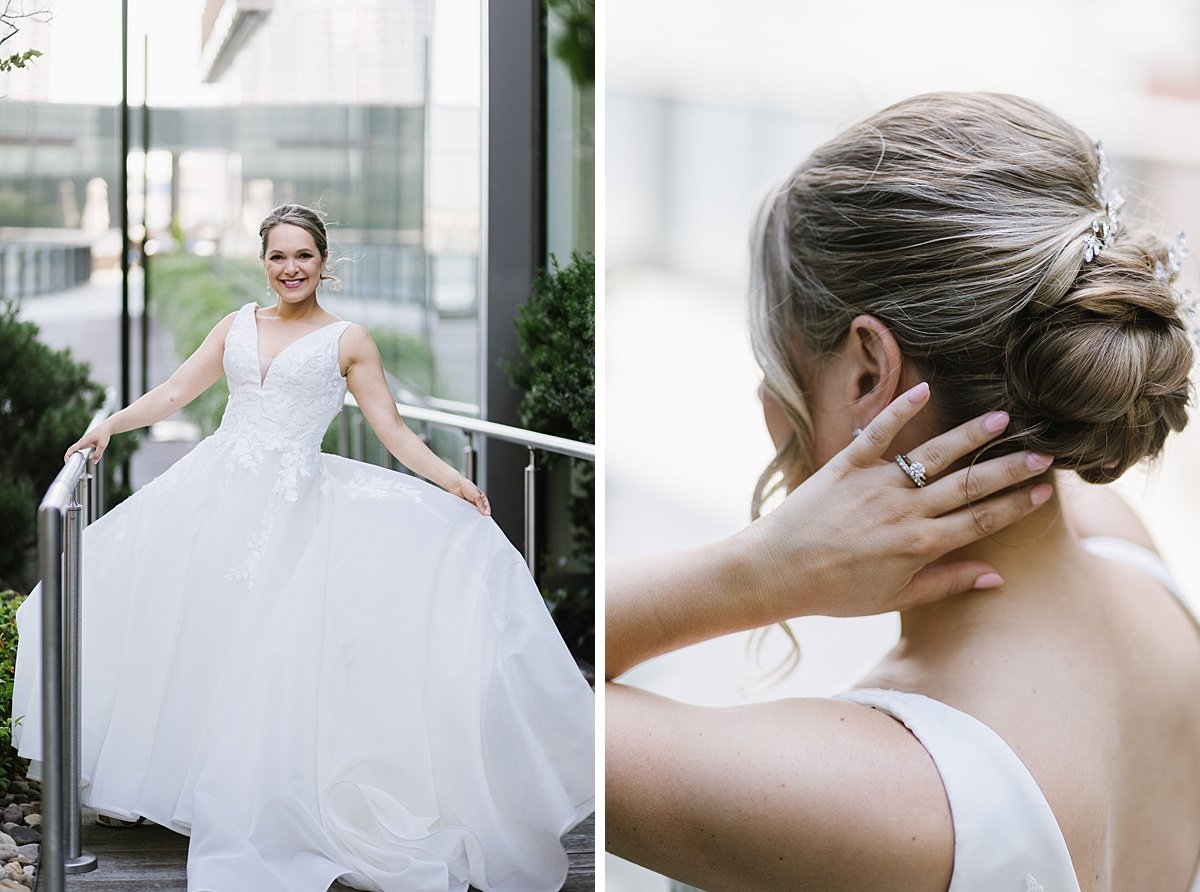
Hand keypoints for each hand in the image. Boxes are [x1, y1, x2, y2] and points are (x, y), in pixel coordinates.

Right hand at [64, 423, 111, 464]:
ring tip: (71, 463)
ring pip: (74, 449)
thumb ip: (98, 454)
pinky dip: (75, 453)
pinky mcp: (85, 443)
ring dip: (71, 455)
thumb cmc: (103, 435)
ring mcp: (82, 442)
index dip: (68, 455)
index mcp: (83, 441)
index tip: (66, 461)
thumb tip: (94, 462)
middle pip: (71, 449)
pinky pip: (78, 449)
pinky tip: (77, 458)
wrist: (105, 428)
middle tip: (67, 464)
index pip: (72, 449)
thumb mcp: (102, 445)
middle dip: (68, 456)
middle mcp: (81, 442)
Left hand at [447, 476, 490, 514]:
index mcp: (481, 497)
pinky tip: (468, 514)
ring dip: (474, 514)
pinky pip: (468, 512)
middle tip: (481, 517)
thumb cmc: (467, 487)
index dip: (487, 510)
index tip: (487, 515)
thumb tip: (485, 512)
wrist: (456, 486)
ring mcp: (470, 504)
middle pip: (480, 510)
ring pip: (474, 511)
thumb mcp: (477, 495)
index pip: (486, 505)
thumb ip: (481, 504)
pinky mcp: (465, 506)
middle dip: (481, 513)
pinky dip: (468, 513)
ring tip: (474, 516)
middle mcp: (476, 501)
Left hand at [738, 381, 1054, 616]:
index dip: (1016, 505)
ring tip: (1002, 418)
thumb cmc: (834, 591)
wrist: (775, 571)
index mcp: (920, 545)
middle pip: (971, 484)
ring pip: (935, 454)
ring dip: (971, 435)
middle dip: (1010, 469)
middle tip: (1045, 453)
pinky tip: (925, 389)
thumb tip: (996, 576)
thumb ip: (946, 583)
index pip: (981, 520)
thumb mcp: (894, 597)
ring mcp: (877, 484)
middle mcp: (905, 510)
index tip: (1044, 491)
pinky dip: (900, 409)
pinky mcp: (846, 464)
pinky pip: (879, 432)